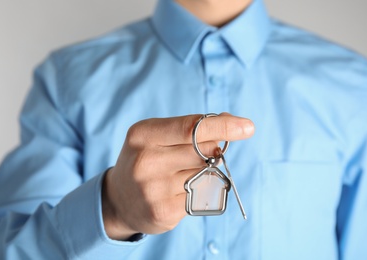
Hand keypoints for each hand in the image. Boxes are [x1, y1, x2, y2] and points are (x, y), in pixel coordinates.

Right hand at [102, 113, 254, 239]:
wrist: (119, 199)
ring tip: (179, 174)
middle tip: (201, 153)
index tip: (247, 127)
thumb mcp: (158, 136)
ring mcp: (153, 189)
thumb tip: (231, 121)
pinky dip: (196, 191)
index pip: (191, 128)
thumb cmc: (147, 159)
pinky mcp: (163, 212)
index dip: (223, 127)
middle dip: (211, 150)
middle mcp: (145, 161)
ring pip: (204, 174)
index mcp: (143, 135)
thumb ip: (190, 128)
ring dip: (203, 172)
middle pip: (203, 151)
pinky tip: (176, 192)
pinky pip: (199, 196)